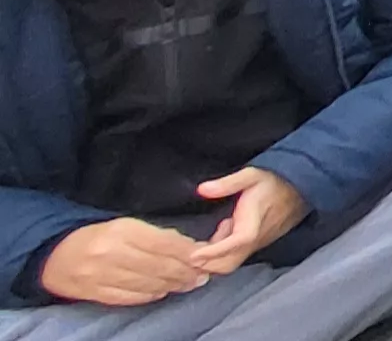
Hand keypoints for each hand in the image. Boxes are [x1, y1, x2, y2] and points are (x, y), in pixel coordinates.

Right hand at [39, 219, 208, 305]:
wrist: (53, 254)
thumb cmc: (97, 237)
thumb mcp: (125, 226)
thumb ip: (156, 236)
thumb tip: (190, 248)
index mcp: (122, 230)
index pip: (166, 243)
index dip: (189, 253)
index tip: (205, 256)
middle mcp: (112, 253)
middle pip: (160, 267)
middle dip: (186, 273)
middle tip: (202, 275)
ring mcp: (102, 275)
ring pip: (149, 284)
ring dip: (174, 285)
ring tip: (188, 283)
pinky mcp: (95, 293)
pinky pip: (132, 297)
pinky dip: (151, 295)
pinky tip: (162, 290)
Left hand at [188, 168, 306, 276]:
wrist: (301, 188)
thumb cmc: (274, 180)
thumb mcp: (251, 175)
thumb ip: (227, 183)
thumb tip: (202, 189)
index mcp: (254, 220)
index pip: (236, 242)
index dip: (215, 251)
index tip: (193, 255)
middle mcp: (256, 237)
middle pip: (230, 262)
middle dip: (205, 265)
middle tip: (182, 258)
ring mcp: (257, 243)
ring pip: (232, 263)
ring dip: (211, 261)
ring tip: (194, 248)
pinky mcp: (256, 244)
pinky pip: (235, 257)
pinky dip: (219, 255)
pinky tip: (213, 239)